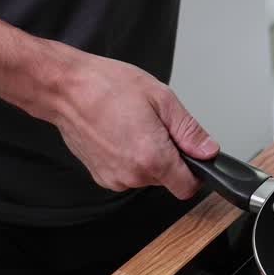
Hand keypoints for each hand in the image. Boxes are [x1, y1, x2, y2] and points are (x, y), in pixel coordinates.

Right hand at [44, 49, 218, 199]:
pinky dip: (129, 157)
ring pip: (146, 176)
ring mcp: (113, 178)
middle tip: (155, 125)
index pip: (187, 187)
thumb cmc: (107, 86)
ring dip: (148, 156)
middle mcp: (132, 175)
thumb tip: (208, 150)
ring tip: (133, 125)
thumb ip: (189, 131)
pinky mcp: (99, 175)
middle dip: (169, 156)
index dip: (194, 171)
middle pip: (167, 179)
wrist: (65, 88)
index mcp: (152, 158)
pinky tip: (120, 133)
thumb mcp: (162, 99)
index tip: (191, 154)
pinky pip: (127, 172)